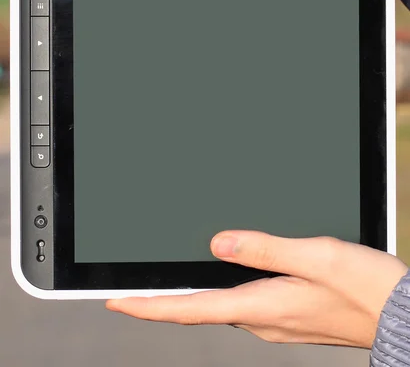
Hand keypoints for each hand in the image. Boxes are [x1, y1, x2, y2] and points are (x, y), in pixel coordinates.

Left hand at [106, 231, 406, 348]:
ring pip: (219, 306)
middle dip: (162, 300)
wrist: (399, 314)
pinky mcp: (287, 314)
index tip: (116, 302)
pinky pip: (241, 302)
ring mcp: (275, 320)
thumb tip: (217, 243)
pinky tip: (219, 275)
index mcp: (263, 305)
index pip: (190, 310)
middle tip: (130, 287)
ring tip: (164, 279)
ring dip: (189, 294)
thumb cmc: (364, 287)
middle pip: (198, 310)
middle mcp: (263, 319)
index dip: (148, 307)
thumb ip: (264, 249)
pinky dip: (217, 291)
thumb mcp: (315, 256)